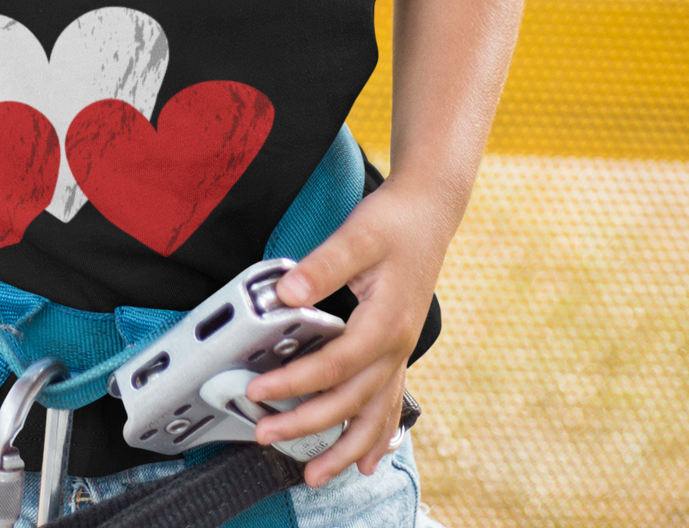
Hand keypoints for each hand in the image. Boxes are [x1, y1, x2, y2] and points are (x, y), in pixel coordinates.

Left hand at [245, 178, 450, 485]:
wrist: (430, 212)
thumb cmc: (396, 222)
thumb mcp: (358, 235)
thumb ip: (322, 266)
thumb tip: (286, 293)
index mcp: (385, 322)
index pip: (334, 364)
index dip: (295, 381)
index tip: (258, 389)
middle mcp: (395, 346)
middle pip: (350, 400)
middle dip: (307, 424)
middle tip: (265, 435)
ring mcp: (399, 351)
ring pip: (374, 414)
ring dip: (344, 448)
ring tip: (316, 477)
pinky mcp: (395, 348)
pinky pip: (388, 402)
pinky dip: (377, 434)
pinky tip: (367, 460)